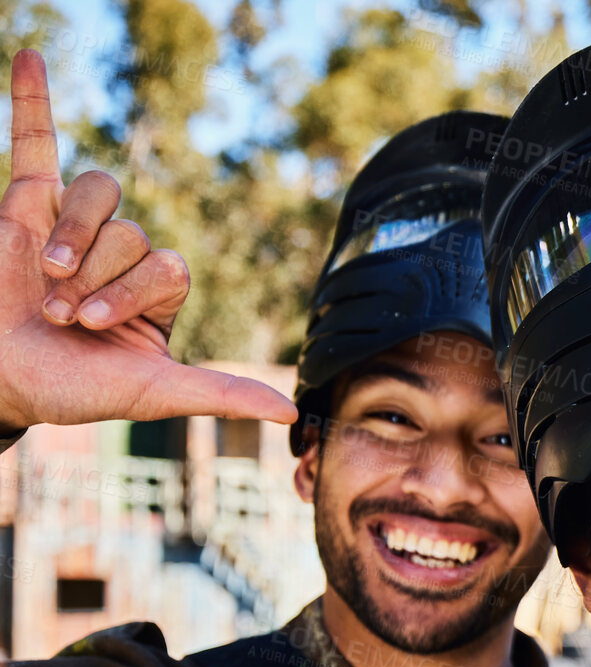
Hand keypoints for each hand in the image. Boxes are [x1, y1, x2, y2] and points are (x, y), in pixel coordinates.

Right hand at [0, 49, 295, 434]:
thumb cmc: (74, 389)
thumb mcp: (154, 394)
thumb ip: (221, 394)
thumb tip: (291, 415)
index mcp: (158, 291)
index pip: (169, 263)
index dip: (132, 288)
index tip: (93, 324)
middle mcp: (121, 254)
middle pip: (132, 231)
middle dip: (96, 275)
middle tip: (63, 312)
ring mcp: (73, 226)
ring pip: (98, 195)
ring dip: (74, 234)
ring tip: (47, 274)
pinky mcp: (23, 205)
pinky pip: (35, 142)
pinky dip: (32, 99)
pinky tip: (31, 55)